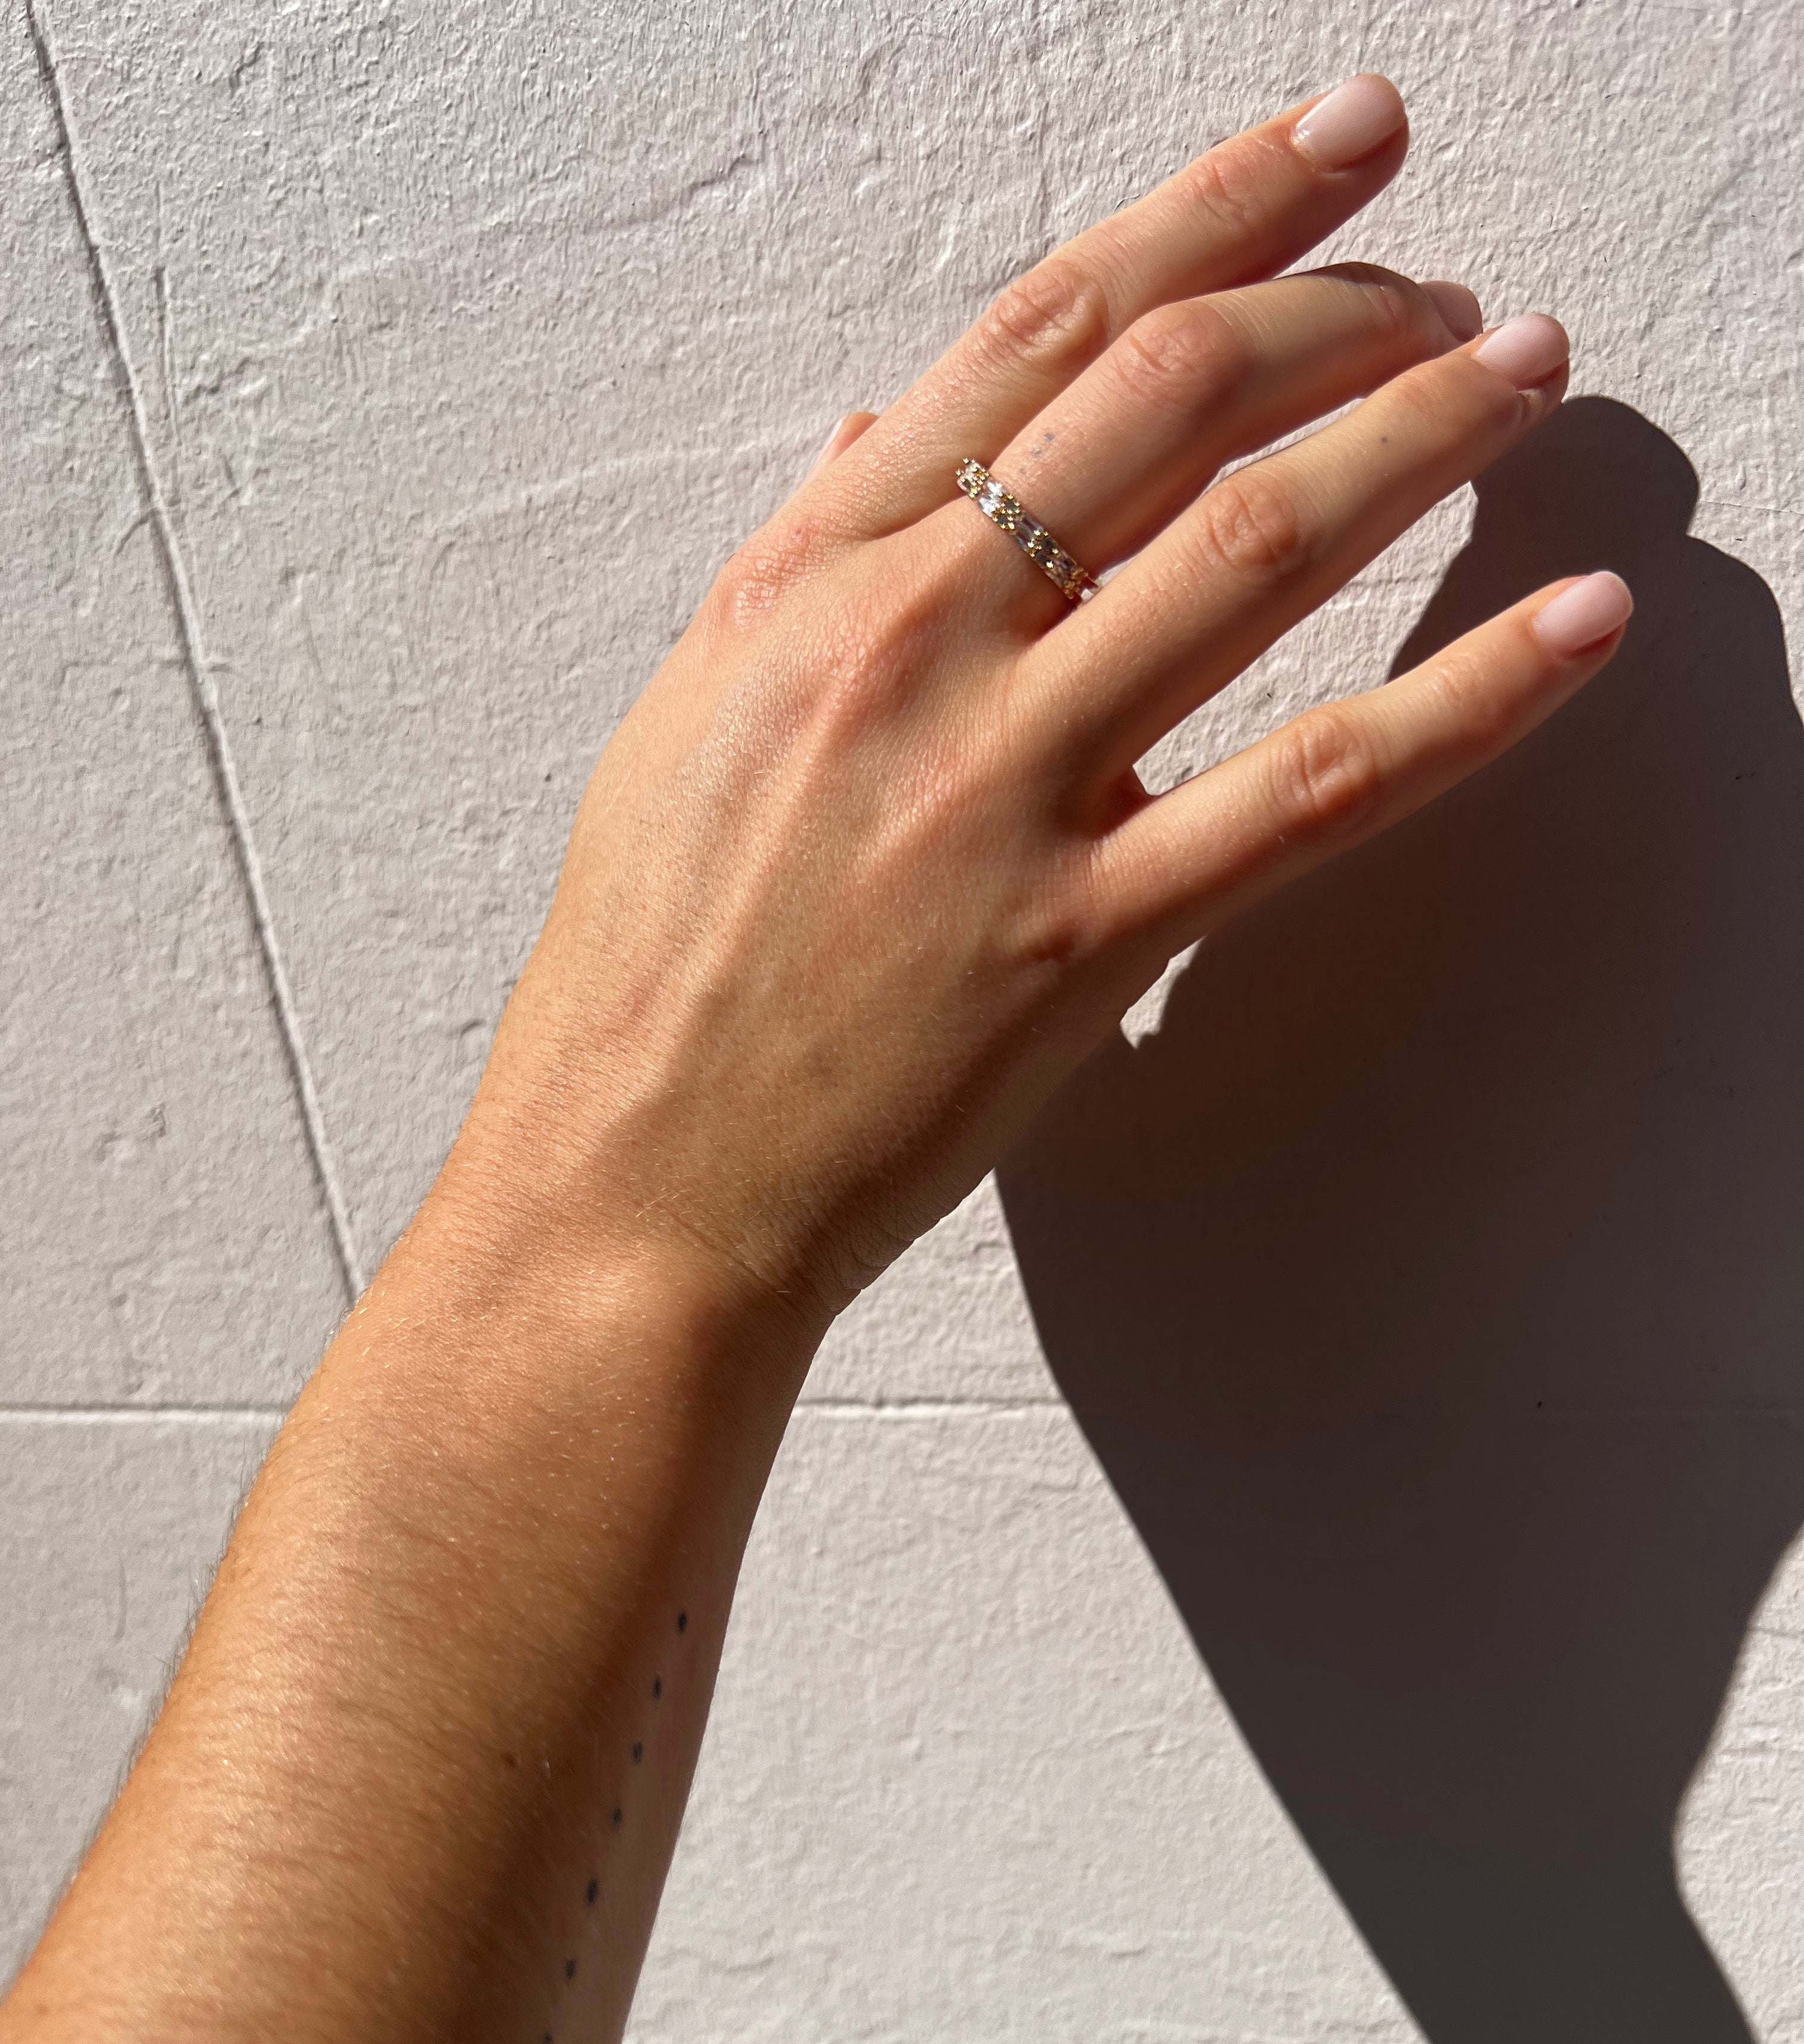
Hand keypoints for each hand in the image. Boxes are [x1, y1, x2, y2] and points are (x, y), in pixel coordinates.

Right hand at [448, 74, 1628, 1328]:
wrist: (630, 1179)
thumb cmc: (649, 970)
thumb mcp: (690, 722)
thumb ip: (797, 564)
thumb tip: (874, 437)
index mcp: (814, 585)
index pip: (1039, 337)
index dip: (1210, 213)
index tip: (1325, 155)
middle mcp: (913, 649)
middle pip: (1167, 401)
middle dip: (1339, 303)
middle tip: (1447, 285)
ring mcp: (1003, 790)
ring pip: (1251, 552)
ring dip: (1416, 439)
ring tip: (1518, 376)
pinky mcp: (1081, 935)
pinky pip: (1309, 788)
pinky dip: (1463, 699)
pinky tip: (1571, 625)